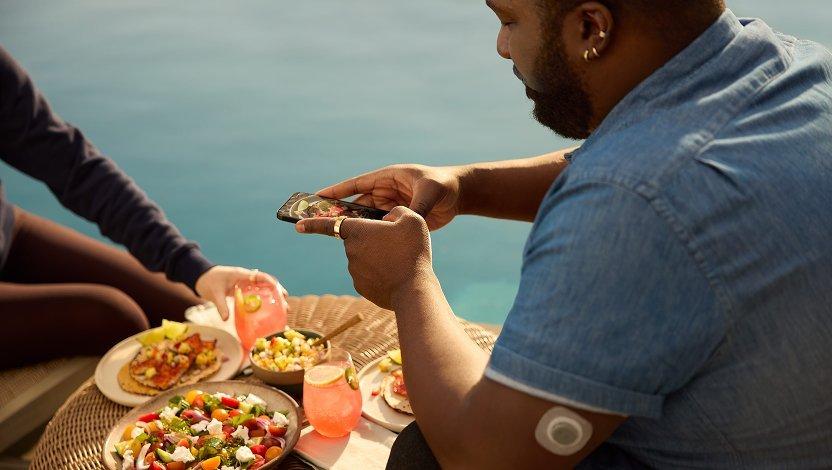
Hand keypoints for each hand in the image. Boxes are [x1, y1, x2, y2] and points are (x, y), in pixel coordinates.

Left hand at [194, 266, 288, 319]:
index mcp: (241, 275)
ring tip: (282, 310)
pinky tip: (267, 313)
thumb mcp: (214, 293)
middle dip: (276, 293)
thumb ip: (221, 305)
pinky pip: (255, 297)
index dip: (270, 282)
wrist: (200, 278)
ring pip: (262, 291)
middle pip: (265, 284)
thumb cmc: (208, 281)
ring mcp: (244, 286)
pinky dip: (262, 304)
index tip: (278, 290)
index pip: (259, 276)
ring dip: (272, 299)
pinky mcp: (242, 292)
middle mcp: (246, 279)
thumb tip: (226, 319)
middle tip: (285, 303)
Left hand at [296, 207, 435, 309]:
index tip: (298, 225)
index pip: (329, 224)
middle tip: (396, 243)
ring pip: (365, 258)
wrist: (413, 290)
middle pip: (359, 240)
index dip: (313, 223)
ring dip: (378, 257)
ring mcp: (354, 271)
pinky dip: (380, 273)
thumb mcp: (412, 219)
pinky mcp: (362, 287)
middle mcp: (350, 251)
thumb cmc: (412, 251)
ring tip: (400, 261)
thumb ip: (397, 211)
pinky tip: (396, 275)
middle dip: (373, 239)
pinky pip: (369, 275)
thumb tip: (389, 218)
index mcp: (357, 231)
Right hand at [317, 164, 462, 230]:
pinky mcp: (398, 219)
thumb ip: (415, 207)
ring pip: (367, 218)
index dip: (337, 191)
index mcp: (388, 178)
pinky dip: (370, 235)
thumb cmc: (443, 185)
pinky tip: (360, 246)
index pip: (357, 184)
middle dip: (341, 213)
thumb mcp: (429, 192)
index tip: (317, 197)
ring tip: (337, 238)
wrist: (459, 195)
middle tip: (321, 224)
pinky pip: (379, 227)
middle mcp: (386, 191)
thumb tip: (400, 223)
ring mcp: (391, 206)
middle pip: (357, 203)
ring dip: (355, 226)